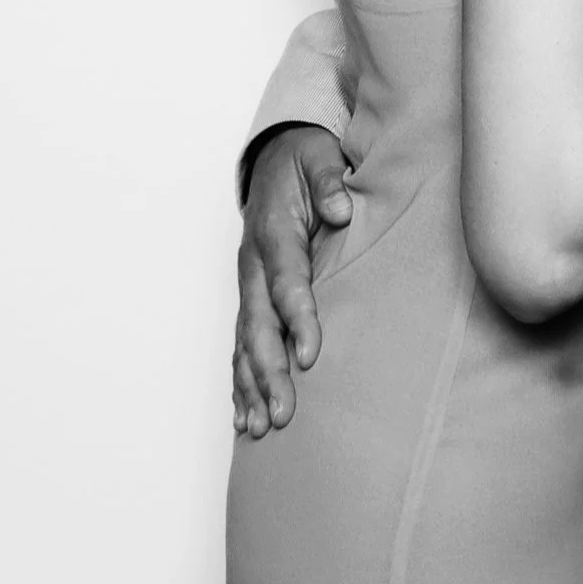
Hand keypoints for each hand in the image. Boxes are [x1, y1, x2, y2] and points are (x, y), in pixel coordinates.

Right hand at [233, 124, 350, 437]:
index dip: (296, 318)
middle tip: (283, 413)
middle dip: (268, 370)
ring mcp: (247, 284)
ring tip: (261, 427)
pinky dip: (240, 382)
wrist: (275, 156)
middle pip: (258, 324)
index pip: (285, 281)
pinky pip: (240, 345)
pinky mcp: (250, 298)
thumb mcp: (320, 157)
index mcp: (273, 231)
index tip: (310, 354)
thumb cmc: (304, 160)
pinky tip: (244, 417)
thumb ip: (330, 182)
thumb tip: (342, 209)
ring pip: (244, 343)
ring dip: (252, 386)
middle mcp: (253, 264)